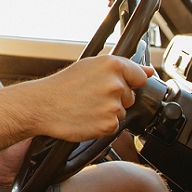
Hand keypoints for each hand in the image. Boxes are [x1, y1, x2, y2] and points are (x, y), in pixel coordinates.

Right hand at [29, 56, 153, 141]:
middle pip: (131, 96)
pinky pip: (114, 126)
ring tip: (87, 107)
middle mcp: (115, 84)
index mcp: (112, 65)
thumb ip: (123, 67)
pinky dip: (102, 125)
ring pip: (122, 112)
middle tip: (92, 96)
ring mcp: (113, 105)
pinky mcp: (109, 124)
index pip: (139, 76)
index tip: (112, 86)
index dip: (127, 82)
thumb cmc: (62, 86)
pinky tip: (87, 117)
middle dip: (116, 98)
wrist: (43, 106)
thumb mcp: (90, 66)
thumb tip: (148, 72)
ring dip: (108, 112)